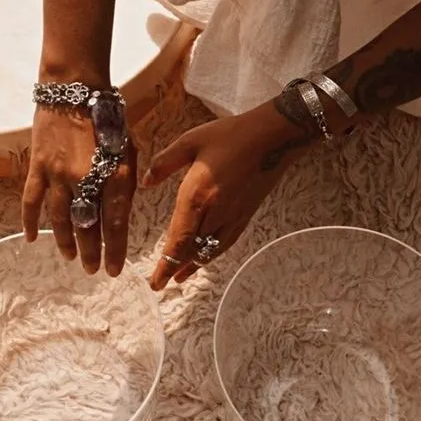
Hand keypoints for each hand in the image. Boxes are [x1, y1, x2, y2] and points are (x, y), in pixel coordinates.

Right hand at [22, 107, 136, 275]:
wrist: (75, 89)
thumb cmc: (108, 118)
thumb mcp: (129, 149)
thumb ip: (126, 182)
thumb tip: (119, 214)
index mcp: (115, 173)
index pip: (116, 223)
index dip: (116, 250)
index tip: (116, 269)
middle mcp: (87, 178)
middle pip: (88, 227)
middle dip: (92, 253)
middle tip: (93, 270)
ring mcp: (59, 174)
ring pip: (60, 219)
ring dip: (65, 242)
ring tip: (70, 257)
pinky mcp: (38, 167)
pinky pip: (32, 201)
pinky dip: (30, 222)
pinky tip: (31, 239)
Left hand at [143, 101, 313, 289]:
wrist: (274, 138)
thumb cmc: (231, 135)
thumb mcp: (191, 141)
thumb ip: (165, 162)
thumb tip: (146, 182)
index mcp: (196, 195)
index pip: (178, 239)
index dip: (165, 263)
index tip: (156, 281)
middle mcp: (214, 213)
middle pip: (192, 250)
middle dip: (175, 269)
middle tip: (162, 284)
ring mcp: (232, 216)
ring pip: (210, 251)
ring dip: (193, 265)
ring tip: (180, 276)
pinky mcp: (245, 215)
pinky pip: (226, 243)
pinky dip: (213, 254)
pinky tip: (207, 257)